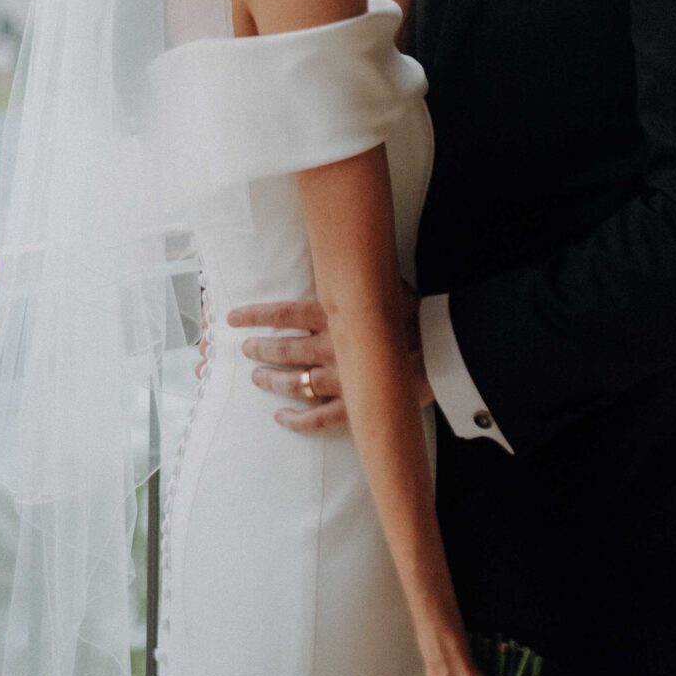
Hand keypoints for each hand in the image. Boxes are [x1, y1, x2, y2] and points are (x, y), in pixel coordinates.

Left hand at [228, 291, 430, 432]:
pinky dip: (297, 421)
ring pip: (296, 383)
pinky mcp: (355, 405)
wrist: (443, 349)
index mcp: (335, 315)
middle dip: (260, 349)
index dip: (255, 315)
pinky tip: (281, 418)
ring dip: (272, 381)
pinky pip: (319, 419)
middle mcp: (332, 347)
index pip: (283, 314)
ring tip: (256, 378)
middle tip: (245, 349)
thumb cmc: (415, 313)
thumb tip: (340, 254)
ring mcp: (342, 379)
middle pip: (285, 349)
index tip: (232, 317)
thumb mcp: (384, 284)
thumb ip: (357, 278)